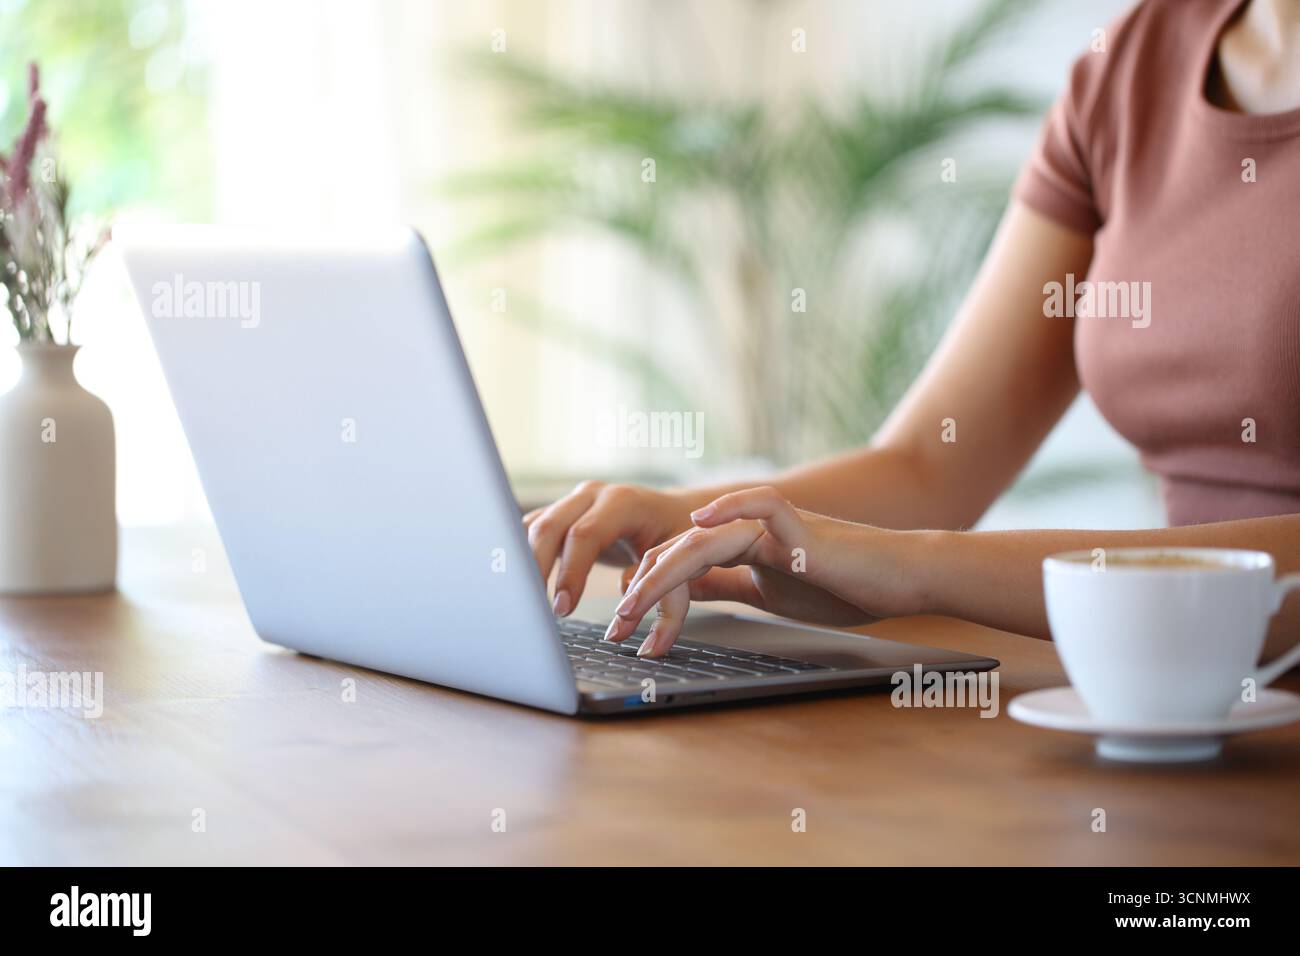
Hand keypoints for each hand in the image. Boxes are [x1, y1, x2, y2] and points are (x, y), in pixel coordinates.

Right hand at [523, 480, 697, 615]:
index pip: (585, 534)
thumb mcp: (677, 556)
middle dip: (536, 569)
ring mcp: (574, 502)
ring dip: (525, 563)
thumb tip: (623, 600)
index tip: (563, 608)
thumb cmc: (678, 536)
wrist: (671, 514)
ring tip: (522, 601)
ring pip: (535, 527)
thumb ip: (650, 576)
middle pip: (550, 526)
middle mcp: (593, 496)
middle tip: (535, 609)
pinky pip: (533, 531)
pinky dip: (524, 556)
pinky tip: (520, 585)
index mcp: (623, 502)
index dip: (570, 572)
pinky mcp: (562, 514)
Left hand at [604, 486, 918, 656]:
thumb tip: (688, 593)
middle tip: (615, 626)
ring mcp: (773, 527)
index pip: (677, 561)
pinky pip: (762, 506)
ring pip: (703, 539)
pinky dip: (732, 507)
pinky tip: (701, 522)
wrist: (901, 578)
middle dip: (641, 589)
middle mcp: (748, 530)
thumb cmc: (844, 586)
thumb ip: (729, 584)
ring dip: (662, 573)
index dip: (645, 589)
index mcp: (738, 547)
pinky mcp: (802, 529)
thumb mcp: (768, 592)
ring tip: (633, 605)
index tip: (622, 625)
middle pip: (678, 551)